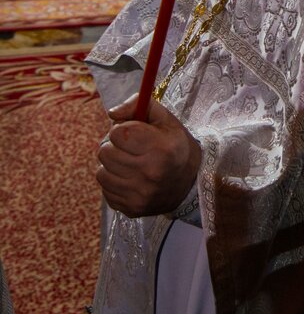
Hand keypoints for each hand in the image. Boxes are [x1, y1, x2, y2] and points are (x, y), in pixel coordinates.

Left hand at [96, 95, 200, 216]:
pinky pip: (105, 191)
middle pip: (105, 152)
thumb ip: (138, 105)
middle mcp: (150, 173)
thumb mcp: (165, 119)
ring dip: (112, 166)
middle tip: (131, 149)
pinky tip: (131, 180)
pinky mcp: (131, 208)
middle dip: (115, 147)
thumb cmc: (175, 145)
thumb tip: (111, 113)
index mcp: (161, 148)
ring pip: (101, 173)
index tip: (135, 133)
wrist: (191, 182)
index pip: (118, 132)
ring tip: (130, 164)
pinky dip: (115, 183)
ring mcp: (140, 194)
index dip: (123, 129)